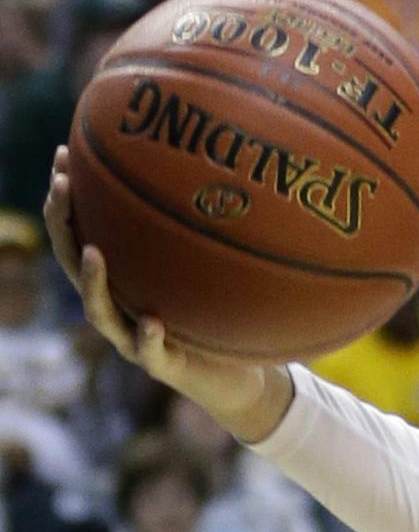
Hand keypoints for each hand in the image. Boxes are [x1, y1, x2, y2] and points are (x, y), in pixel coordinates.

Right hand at [45, 145, 294, 445]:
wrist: (244, 378)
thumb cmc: (225, 315)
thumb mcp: (216, 265)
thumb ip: (209, 226)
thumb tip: (230, 164)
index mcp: (127, 281)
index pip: (84, 233)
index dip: (67, 199)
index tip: (63, 154)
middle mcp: (122, 308)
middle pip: (76, 264)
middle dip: (64, 226)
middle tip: (61, 188)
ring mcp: (137, 340)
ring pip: (103, 312)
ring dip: (94, 281)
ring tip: (93, 252)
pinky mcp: (166, 368)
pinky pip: (152, 354)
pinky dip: (149, 337)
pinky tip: (152, 321)